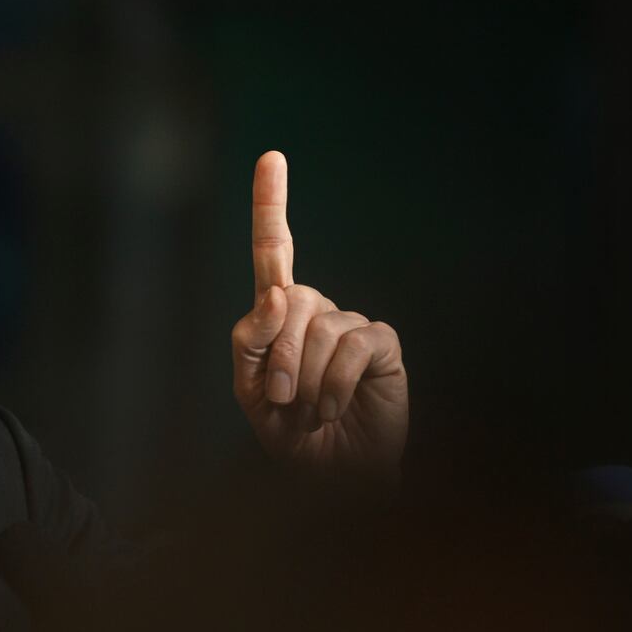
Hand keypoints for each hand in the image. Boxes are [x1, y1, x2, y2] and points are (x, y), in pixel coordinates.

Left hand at [230, 151, 406, 469]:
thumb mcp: (248, 388)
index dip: (270, 203)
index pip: (273, 251)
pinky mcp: (382, 345)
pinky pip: (352, 347)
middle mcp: (317, 308)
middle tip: (279, 400)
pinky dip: (332, 385)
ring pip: (318, 327)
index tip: (271, 157)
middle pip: (286, 301)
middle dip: (275, 357)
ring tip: (308, 411)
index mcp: (279, 313)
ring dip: (302, 379)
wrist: (330, 474)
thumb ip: (251, 339)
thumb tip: (279, 292)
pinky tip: (332, 410)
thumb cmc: (288, 428)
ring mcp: (352, 324)